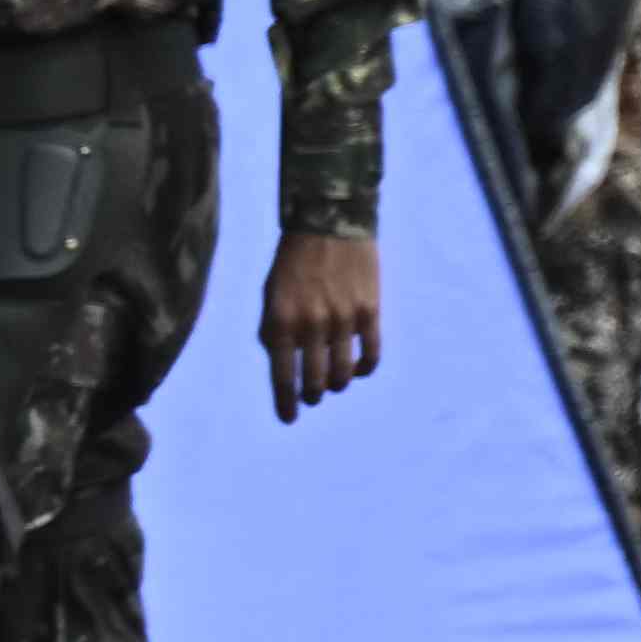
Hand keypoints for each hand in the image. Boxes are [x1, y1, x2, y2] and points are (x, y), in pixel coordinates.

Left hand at [260, 228, 386, 418]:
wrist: (328, 222)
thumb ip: (273, 332)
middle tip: (312, 395)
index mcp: (280, 321)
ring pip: (341, 374)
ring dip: (335, 384)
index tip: (289, 419)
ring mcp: (342, 320)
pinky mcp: (369, 312)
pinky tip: (357, 369)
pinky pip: (370, 356)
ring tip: (332, 381)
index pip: (282, 377)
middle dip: (312, 395)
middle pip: (314, 382)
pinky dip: (363, 369)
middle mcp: (311, 325)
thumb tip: (284, 370)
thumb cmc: (293, 262)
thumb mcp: (270, 296)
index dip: (286, 404)